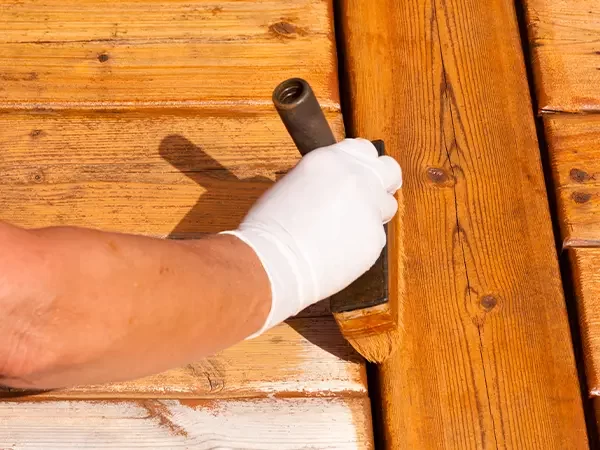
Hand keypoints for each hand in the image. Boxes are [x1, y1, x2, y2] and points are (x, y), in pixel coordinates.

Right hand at [225, 138, 401, 334]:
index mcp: (330, 159)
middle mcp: (355, 177)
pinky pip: (376, 237)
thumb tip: (335, 188)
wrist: (273, 262)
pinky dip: (362, 243)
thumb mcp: (292, 185)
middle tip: (370, 197)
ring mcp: (368, 207)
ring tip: (347, 229)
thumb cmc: (270, 228)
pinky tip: (339, 249)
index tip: (360, 175)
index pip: (364, 149)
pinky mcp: (374, 238)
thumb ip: (323, 180)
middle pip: (389, 169)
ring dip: (373, 214)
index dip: (363, 164)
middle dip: (383, 181)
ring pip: (387, 205)